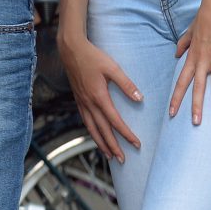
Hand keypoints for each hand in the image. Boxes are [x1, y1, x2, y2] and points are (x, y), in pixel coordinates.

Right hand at [58, 32, 141, 161]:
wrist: (71, 49)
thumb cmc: (93, 56)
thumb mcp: (112, 67)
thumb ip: (126, 84)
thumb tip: (139, 98)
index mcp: (98, 96)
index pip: (115, 121)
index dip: (126, 134)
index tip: (136, 144)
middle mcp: (89, 103)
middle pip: (102, 130)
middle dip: (113, 146)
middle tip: (122, 160)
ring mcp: (81, 102)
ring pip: (91, 128)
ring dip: (101, 143)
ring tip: (109, 155)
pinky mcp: (78, 98)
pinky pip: (85, 120)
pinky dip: (91, 131)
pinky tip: (95, 135)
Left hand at [170, 0, 210, 124]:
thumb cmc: (203, 18)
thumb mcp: (189, 31)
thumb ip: (182, 44)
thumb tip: (176, 54)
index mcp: (191, 57)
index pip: (181, 81)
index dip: (176, 97)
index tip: (171, 112)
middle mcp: (201, 60)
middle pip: (196, 87)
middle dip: (195, 106)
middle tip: (194, 123)